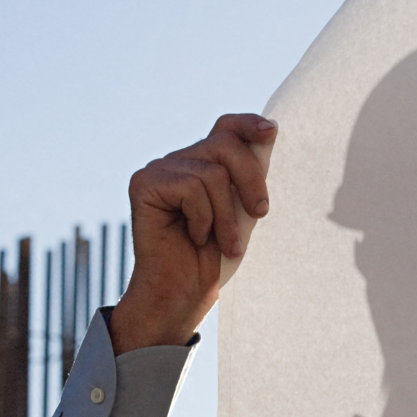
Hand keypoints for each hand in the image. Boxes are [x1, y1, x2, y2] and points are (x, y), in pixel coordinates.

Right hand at [111, 113, 276, 354]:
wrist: (185, 292)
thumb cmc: (217, 257)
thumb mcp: (244, 210)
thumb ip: (250, 174)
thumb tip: (270, 133)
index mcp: (204, 164)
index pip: (226, 128)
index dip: (248, 124)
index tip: (273, 131)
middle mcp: (179, 161)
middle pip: (226, 145)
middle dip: (251, 181)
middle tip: (261, 214)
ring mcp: (159, 170)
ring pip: (213, 173)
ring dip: (227, 216)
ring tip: (223, 242)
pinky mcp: (144, 183)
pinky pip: (192, 188)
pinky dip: (203, 219)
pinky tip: (194, 236)